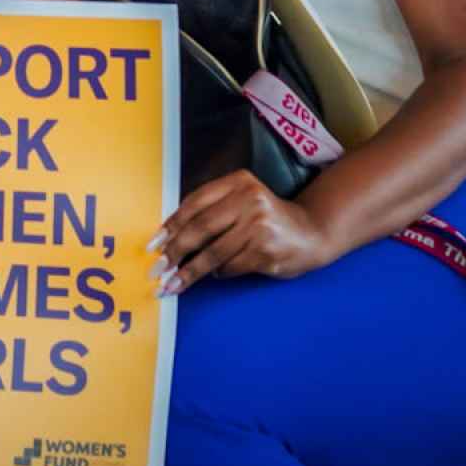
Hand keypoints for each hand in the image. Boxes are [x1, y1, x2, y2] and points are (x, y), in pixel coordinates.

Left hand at [151, 170, 336, 292]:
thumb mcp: (241, 202)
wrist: (311, 233)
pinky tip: (215, 275)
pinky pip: (230, 267)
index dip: (171, 225)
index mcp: (238, 182)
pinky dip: (219, 273)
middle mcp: (249, 199)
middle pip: (200, 228)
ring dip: (189, 272)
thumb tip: (168, 237)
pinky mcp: (266, 251)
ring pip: (213, 253)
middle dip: (175, 251)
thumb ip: (212, 210)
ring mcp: (259, 226)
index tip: (154, 244)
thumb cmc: (267, 219)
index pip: (194, 202)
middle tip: (158, 268)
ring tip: (173, 284)